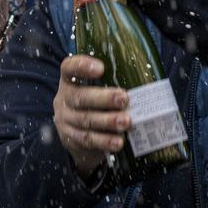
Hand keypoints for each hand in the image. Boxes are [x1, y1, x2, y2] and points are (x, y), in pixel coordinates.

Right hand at [53, 55, 129, 177]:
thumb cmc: (91, 104)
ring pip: (86, 120)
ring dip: (107, 121)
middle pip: (80, 97)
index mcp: (69, 81)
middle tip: (124, 98)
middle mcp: (64, 99)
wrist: (73, 133)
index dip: (82, 66)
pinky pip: (87, 139)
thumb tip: (144, 79)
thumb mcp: (93, 90)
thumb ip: (110, 83)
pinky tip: (118, 142)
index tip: (101, 68)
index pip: (69, 68)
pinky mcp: (70, 138)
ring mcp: (65, 120)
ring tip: (126, 122)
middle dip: (104, 98)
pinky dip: (104, 141)